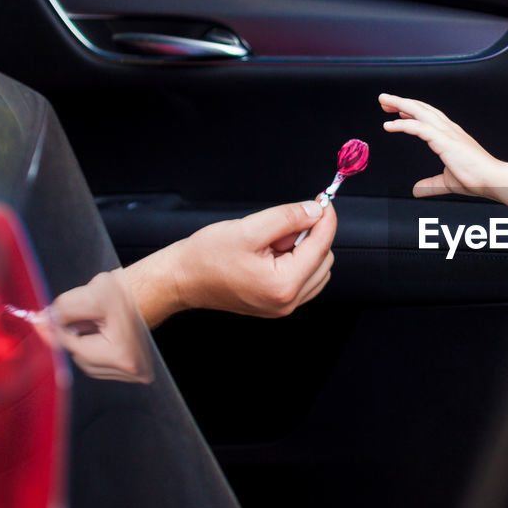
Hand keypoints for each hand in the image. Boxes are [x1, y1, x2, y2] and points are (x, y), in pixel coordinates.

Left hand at [47, 269, 153, 382]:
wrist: (152, 290)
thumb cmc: (128, 292)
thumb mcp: (90, 295)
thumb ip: (60, 310)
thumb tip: (40, 322)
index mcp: (123, 356)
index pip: (74, 348)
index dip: (57, 331)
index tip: (44, 321)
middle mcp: (134, 371)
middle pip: (82, 360)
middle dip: (75, 338)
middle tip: (81, 317)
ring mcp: (137, 372)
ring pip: (90, 364)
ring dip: (85, 344)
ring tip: (97, 324)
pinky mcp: (136, 370)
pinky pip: (102, 365)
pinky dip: (95, 349)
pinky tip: (104, 333)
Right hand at [170, 200, 337, 318]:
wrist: (181, 279)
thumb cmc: (205, 257)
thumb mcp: (249, 228)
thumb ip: (288, 218)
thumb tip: (315, 211)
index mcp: (283, 285)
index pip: (321, 247)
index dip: (326, 219)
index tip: (323, 201)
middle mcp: (288, 301)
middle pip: (323, 258)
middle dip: (308, 236)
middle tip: (278, 227)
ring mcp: (283, 306)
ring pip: (316, 268)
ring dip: (302, 249)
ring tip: (269, 243)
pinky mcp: (277, 303)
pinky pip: (303, 278)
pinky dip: (295, 260)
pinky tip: (271, 253)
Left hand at [380, 93, 501, 197]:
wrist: (492, 180)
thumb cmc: (477, 179)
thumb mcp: (447, 181)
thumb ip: (430, 184)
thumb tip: (417, 190)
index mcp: (451, 136)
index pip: (429, 117)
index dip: (412, 112)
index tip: (398, 111)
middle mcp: (449, 130)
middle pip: (421, 108)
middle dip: (402, 103)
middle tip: (385, 100)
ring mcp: (447, 133)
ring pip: (419, 111)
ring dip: (400, 104)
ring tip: (384, 102)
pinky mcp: (444, 140)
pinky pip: (419, 127)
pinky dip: (403, 124)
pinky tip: (390, 125)